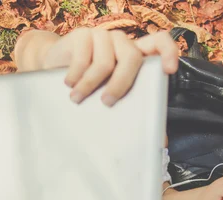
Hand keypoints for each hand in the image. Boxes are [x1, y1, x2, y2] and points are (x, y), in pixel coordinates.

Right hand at [18, 28, 178, 105]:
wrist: (54, 68)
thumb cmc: (90, 86)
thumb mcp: (114, 97)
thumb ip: (136, 110)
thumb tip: (161, 141)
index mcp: (136, 55)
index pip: (159, 42)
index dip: (168, 52)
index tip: (169, 70)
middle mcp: (122, 43)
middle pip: (132, 57)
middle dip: (120, 84)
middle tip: (107, 102)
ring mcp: (102, 36)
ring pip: (104, 62)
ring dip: (89, 85)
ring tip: (77, 98)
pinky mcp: (82, 35)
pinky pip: (82, 58)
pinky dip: (76, 76)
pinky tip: (69, 84)